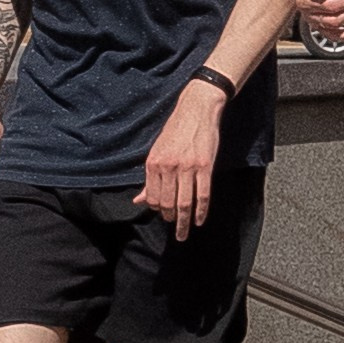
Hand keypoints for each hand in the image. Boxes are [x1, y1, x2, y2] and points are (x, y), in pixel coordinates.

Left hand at [140, 80, 224, 240]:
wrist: (196, 110)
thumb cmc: (175, 130)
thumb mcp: (156, 152)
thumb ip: (149, 179)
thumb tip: (138, 200)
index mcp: (154, 163)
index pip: (152, 196)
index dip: (156, 209)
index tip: (162, 214)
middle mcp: (169, 167)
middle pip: (167, 202)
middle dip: (170, 218)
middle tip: (174, 227)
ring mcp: (187, 167)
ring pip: (184, 202)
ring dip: (184, 221)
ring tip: (183, 232)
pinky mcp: (204, 167)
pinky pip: (202, 195)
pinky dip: (201, 211)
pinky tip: (199, 221)